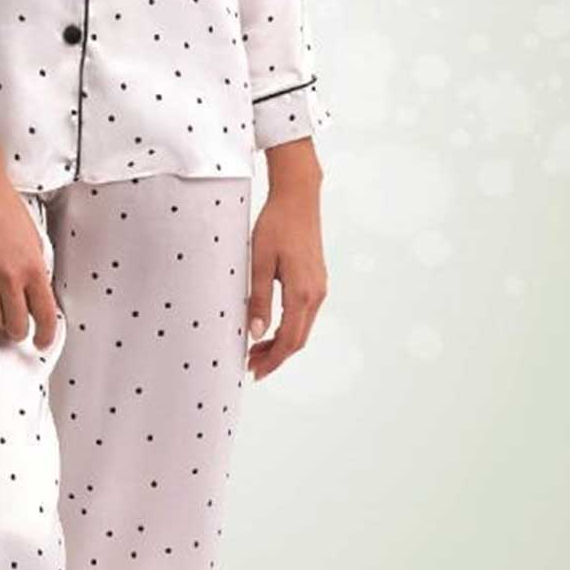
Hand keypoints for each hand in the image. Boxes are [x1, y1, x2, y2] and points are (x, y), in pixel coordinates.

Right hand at [0, 171, 60, 349]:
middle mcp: (9, 277)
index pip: (44, 315)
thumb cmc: (5, 206)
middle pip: (16, 326)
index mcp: (33, 267)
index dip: (45, 335)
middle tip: (18, 329)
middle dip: (19, 332)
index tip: (42, 341)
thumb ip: (36, 268)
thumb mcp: (34, 238)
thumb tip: (37, 292)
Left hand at [245, 181, 327, 379]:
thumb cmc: (277, 224)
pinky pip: (304, 313)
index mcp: (303, 292)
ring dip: (281, 342)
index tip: (255, 371)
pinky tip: (271, 325)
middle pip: (298, 338)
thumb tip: (256, 332)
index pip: (289, 340)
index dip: (273, 360)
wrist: (298, 197)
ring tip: (257, 349)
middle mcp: (316, 293)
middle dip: (276, 356)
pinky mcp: (316, 279)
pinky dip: (288, 326)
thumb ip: (259, 299)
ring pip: (302, 327)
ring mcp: (319, 286)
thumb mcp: (259, 261)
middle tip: (251, 364)